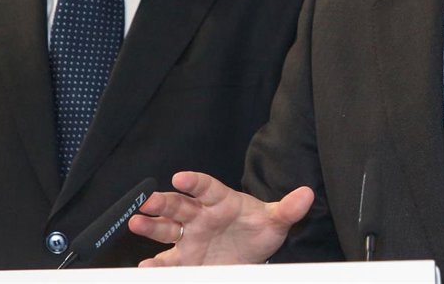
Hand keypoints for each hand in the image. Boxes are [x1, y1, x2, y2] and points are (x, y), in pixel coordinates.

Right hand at [129, 171, 313, 265]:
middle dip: (163, 203)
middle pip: (179, 205)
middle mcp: (201, 216)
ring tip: (136, 222)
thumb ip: (289, 209)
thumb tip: (308, 194)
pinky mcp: (185, 258)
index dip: (194, 181)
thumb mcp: (275, 221)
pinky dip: (156, 263)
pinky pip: (168, 260)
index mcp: (221, 200)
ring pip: (167, 228)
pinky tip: (145, 266)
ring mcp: (190, 237)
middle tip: (147, 201)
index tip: (180, 177)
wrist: (251, 252)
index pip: (206, 187)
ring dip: (151, 226)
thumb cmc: (258, 230)